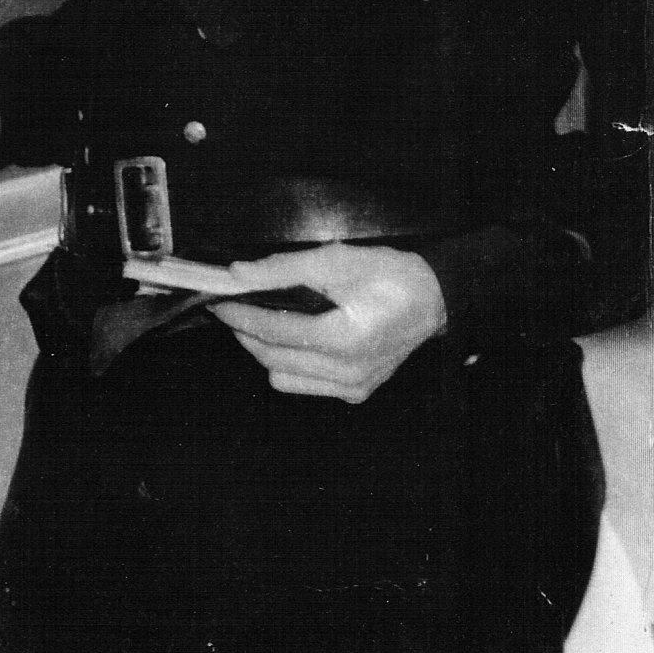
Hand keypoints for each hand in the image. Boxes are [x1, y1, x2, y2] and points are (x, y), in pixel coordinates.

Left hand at [210, 242, 446, 402]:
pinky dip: (289, 364)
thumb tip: (238, 275)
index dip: (241, 315)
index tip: (219, 300)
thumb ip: (283, 268)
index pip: (275, 333)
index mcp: (344, 339)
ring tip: (259, 322)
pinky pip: (305, 385)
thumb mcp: (336, 259)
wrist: (434, 298)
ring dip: (263, 351)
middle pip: (273, 359)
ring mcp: (351, 388)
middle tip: (231, 308)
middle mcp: (347, 373)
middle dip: (245, 333)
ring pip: (283, 378)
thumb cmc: (388, 274)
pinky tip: (291, 341)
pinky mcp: (356, 393)